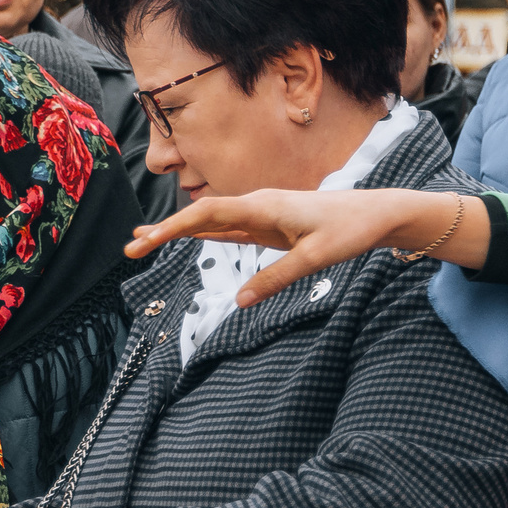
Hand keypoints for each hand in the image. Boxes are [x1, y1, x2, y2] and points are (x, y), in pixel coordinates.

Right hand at [127, 188, 483, 306]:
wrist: (377, 214)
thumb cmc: (349, 230)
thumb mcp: (315, 258)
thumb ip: (276, 278)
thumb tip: (240, 302)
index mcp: (263, 206)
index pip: (207, 215)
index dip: (172, 228)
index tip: (145, 242)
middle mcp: (256, 206)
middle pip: (200, 217)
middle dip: (163, 232)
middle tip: (130, 249)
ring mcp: (261, 215)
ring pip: (210, 223)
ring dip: (178, 233)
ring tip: (145, 241)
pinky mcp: (269, 226)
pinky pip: (229, 230)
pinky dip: (204, 235)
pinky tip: (188, 238)